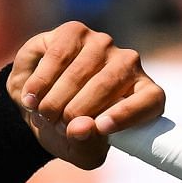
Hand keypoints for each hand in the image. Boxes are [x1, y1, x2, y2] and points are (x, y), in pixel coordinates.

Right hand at [7, 22, 164, 169]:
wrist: (39, 106)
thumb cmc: (70, 132)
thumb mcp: (81, 151)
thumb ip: (86, 144)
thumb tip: (82, 128)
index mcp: (144, 96)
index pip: (150, 100)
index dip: (128, 114)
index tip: (102, 128)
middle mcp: (129, 64)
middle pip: (107, 86)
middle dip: (76, 112)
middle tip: (58, 127)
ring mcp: (103, 45)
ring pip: (80, 72)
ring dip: (56, 99)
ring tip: (44, 115)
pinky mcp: (75, 32)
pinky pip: (58, 57)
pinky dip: (41, 82)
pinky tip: (31, 98)